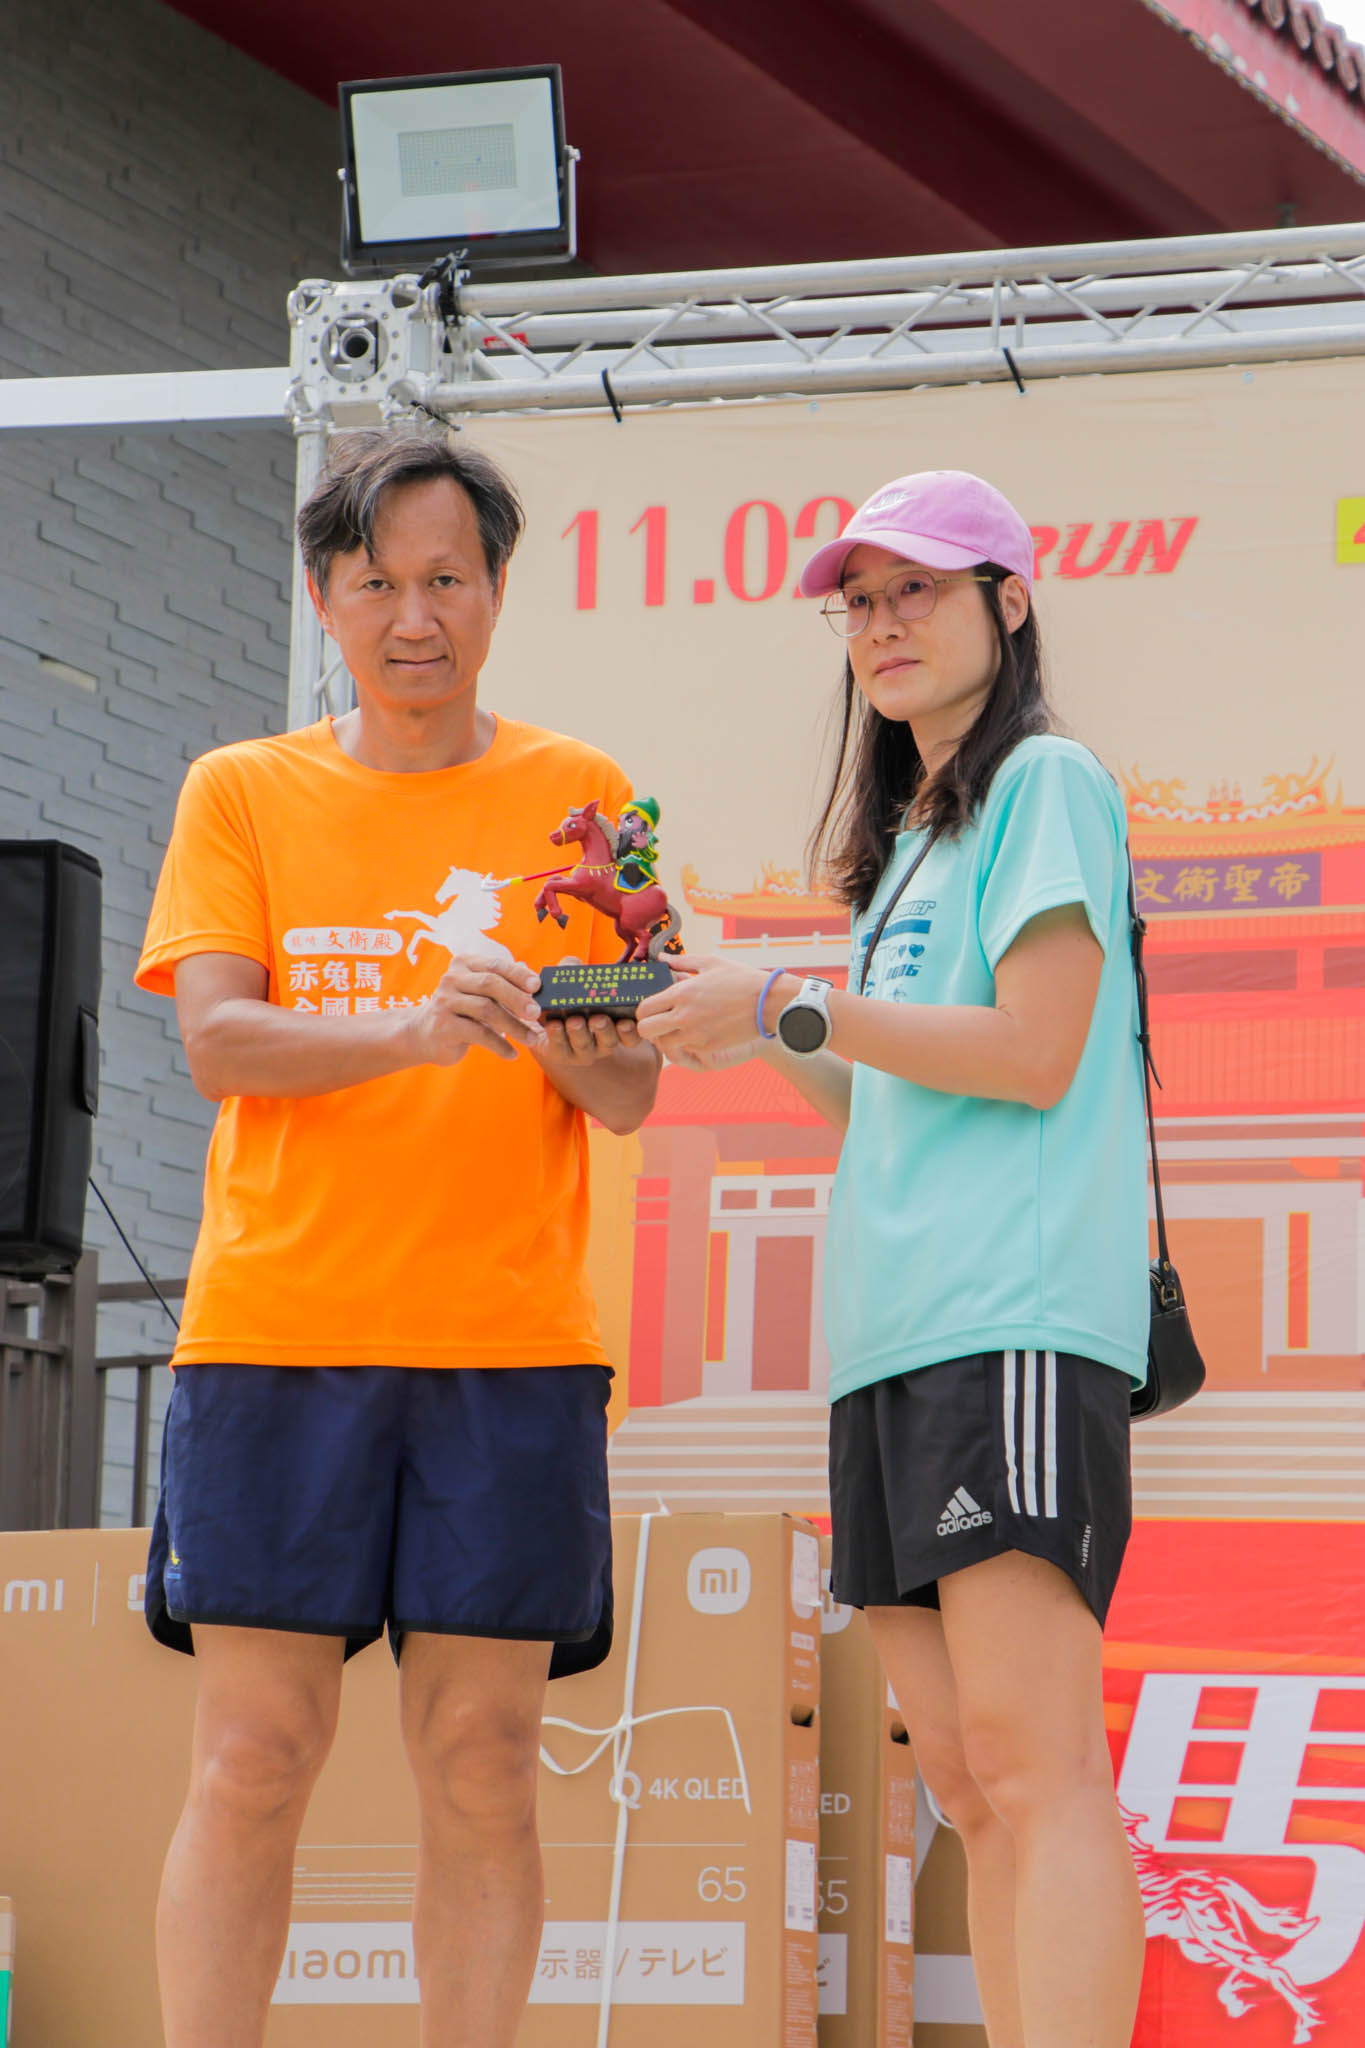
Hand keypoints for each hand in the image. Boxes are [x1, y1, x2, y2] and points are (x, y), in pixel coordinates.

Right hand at [408, 954, 548, 1065]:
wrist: (423, 1034)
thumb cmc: (461, 1012)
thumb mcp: (481, 995)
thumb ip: (503, 985)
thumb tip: (534, 980)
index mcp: (464, 965)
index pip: (495, 965)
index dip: (518, 975)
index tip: (537, 986)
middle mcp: (452, 979)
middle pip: (490, 984)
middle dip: (517, 998)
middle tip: (536, 1013)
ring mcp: (445, 1001)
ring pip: (486, 1009)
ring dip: (513, 1026)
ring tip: (531, 1039)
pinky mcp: (443, 1026)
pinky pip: (478, 1034)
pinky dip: (499, 1045)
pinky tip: (512, 1054)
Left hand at [537, 957, 642, 1066]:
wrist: (546, 1016)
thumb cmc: (569, 996)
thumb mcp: (573, 980)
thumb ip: (574, 969)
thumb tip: (572, 965)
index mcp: (616, 1025)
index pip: (631, 1034)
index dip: (630, 1031)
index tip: (626, 1022)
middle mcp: (603, 1041)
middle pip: (609, 1041)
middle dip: (604, 1030)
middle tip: (597, 1019)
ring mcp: (582, 1050)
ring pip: (585, 1046)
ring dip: (580, 1033)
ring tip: (574, 1021)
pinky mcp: (561, 1053)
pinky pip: (560, 1048)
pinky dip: (557, 1036)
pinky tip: (553, 1025)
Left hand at [636, 956, 777, 1067]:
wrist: (768, 1002)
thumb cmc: (740, 979)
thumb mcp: (710, 963)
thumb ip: (681, 962)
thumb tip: (662, 958)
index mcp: (681, 993)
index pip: (644, 1008)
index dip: (643, 1009)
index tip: (651, 1007)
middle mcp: (683, 1016)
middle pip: (645, 1031)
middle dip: (647, 1026)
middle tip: (658, 1021)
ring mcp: (695, 1035)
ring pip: (663, 1044)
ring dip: (665, 1037)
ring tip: (676, 1028)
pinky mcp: (707, 1047)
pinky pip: (686, 1049)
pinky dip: (686, 1043)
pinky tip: (697, 1031)